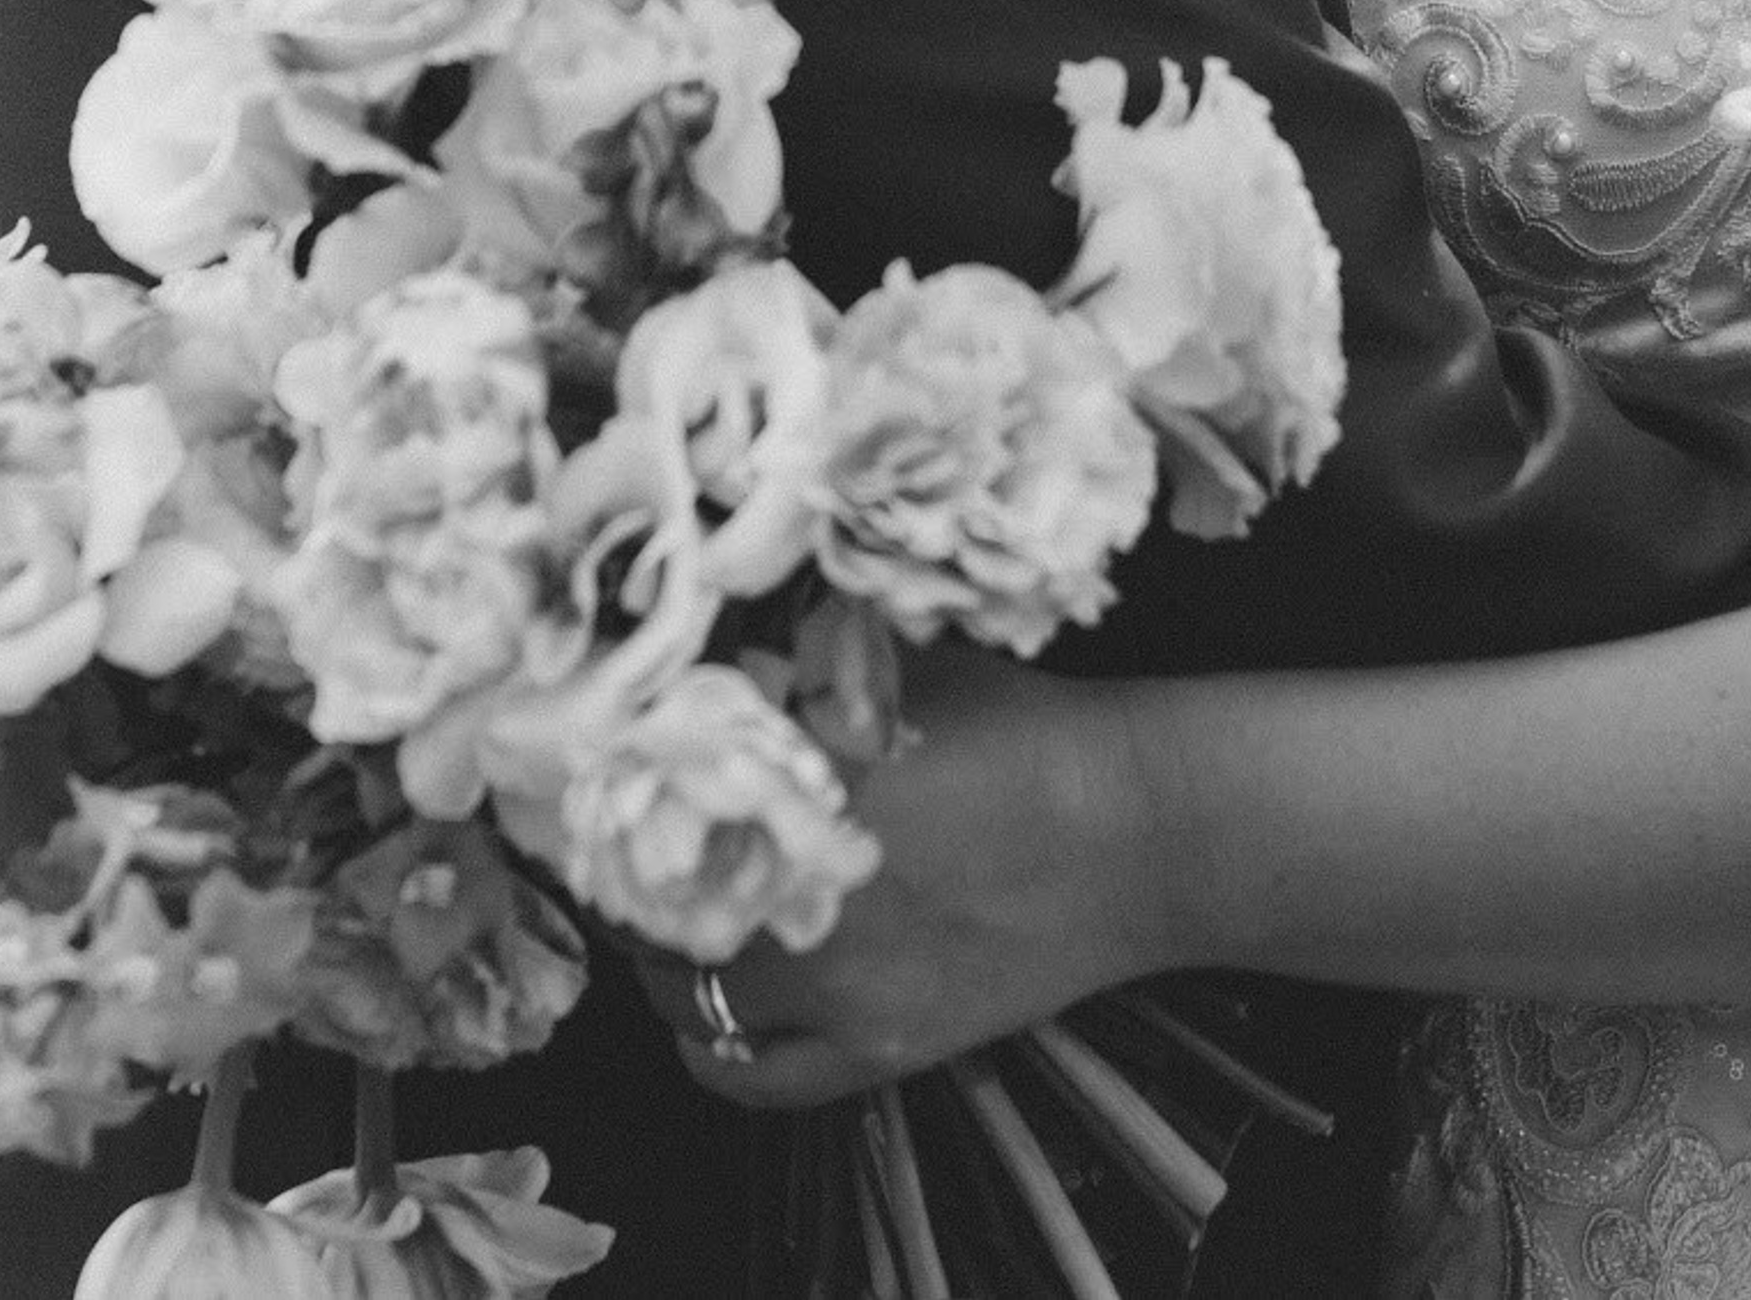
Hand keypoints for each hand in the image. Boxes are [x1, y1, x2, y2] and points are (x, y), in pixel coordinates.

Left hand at [633, 645, 1170, 1108]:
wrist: (1138, 829)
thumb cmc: (1023, 726)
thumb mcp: (894, 673)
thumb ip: (798, 678)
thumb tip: (709, 673)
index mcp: (804, 786)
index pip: (655, 798)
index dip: (620, 786)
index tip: (611, 770)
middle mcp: (806, 896)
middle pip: (655, 901)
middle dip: (634, 868)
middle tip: (631, 838)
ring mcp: (841, 989)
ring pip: (687, 994)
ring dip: (663, 953)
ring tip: (666, 914)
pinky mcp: (881, 1050)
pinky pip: (751, 1077)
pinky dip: (709, 1045)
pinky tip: (707, 1006)